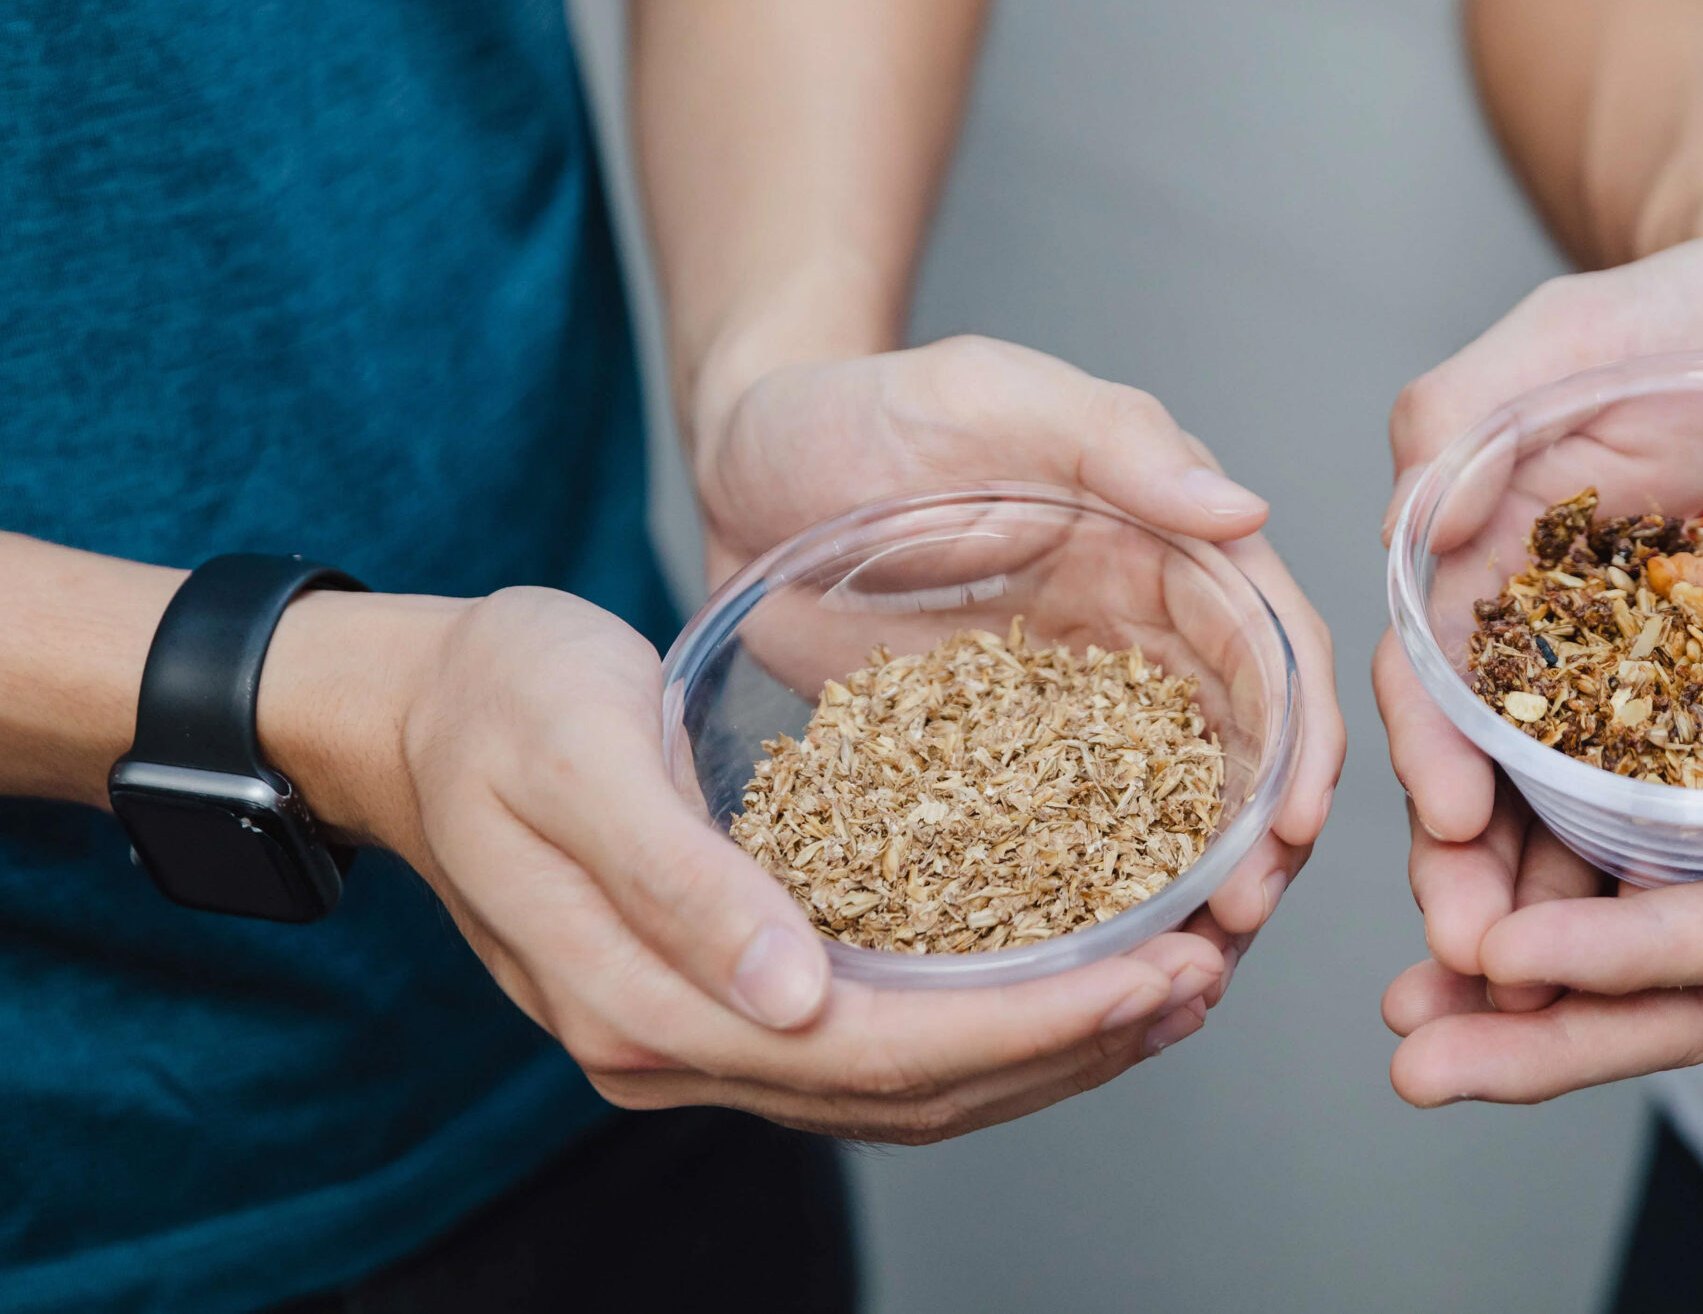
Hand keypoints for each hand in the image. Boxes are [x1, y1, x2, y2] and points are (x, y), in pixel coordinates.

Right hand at [275, 585, 1235, 1141]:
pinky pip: (875, 1038)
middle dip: (1070, 1047)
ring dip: (1043, 1050)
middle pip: (909, 1090)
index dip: (1032, 1027)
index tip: (1157, 972)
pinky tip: (1062, 975)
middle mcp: (679, 1044)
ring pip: (903, 1084)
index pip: (878, 1051)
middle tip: (1200, 981)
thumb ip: (682, 883)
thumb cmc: (499, 700)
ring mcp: (701, 1032)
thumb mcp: (581, 759)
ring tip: (1168, 991)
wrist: (414, 707)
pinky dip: (982, 1023)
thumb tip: (793, 998)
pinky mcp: (724, 992)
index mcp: (643, 999)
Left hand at [691, 335, 1342, 957]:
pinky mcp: (993, 769)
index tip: (1294, 826)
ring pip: (1165, 818)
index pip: (1270, 650)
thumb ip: (1117, 439)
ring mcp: (1069, 713)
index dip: (1300, 741)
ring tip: (1179, 976)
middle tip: (1235, 928)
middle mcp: (1139, 637)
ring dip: (1190, 895)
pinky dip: (1088, 907)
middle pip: (1243, 755)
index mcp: (1165, 547)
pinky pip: (1058, 847)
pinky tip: (1085, 975)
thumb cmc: (860, 407)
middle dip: (1261, 846)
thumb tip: (1244, 507)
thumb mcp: (987, 396)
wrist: (739, 468)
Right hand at [1378, 226, 1702, 912]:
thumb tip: (1414, 525)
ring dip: (1582, 927)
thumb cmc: (1691, 308)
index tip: (1449, 821)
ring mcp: (1676, 706)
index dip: (1431, 757)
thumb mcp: (1570, 335)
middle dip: (1484, 887)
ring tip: (1572, 1005)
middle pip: (1507, 795)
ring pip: (1611, 837)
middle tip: (1484, 963)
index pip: (1435, 686)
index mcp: (1490, 584)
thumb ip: (1470, 410)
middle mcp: (1569, 666)